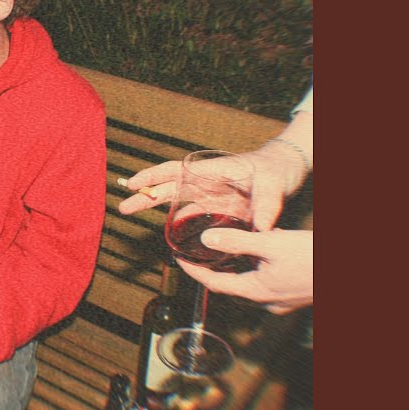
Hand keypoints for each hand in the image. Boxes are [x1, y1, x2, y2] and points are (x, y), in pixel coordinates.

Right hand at [117, 144, 306, 230]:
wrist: (285, 171)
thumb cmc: (276, 170)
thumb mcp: (273, 186)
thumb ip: (267, 207)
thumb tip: (263, 229)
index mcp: (211, 172)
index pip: (175, 171)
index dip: (153, 177)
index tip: (132, 183)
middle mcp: (206, 184)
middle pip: (168, 188)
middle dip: (144, 197)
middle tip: (122, 208)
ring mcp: (210, 197)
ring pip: (177, 204)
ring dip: (157, 212)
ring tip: (136, 220)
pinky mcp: (218, 209)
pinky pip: (194, 217)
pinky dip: (181, 226)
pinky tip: (174, 239)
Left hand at [177, 228, 311, 314]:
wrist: (354, 271)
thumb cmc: (314, 258)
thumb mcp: (272, 244)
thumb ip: (237, 242)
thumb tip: (206, 241)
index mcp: (257, 291)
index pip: (214, 284)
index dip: (193, 271)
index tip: (178, 259)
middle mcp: (268, 301)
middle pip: (231, 285)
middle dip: (214, 269)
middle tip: (199, 252)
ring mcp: (283, 300)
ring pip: (251, 283)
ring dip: (239, 268)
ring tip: (228, 248)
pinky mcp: (296, 294)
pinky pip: (269, 282)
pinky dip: (258, 268)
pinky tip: (264, 253)